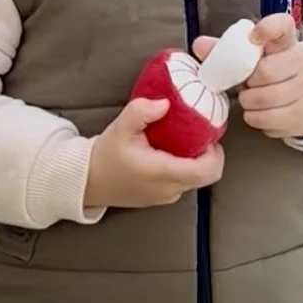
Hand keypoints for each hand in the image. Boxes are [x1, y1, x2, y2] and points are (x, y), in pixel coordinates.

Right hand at [84, 98, 224, 210]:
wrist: (88, 182)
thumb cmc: (104, 157)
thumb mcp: (120, 128)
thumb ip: (141, 111)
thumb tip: (165, 103)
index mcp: (162, 173)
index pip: (205, 171)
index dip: (215, 153)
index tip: (208, 135)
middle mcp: (169, 189)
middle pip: (206, 175)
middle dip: (208, 154)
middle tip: (199, 133)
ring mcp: (167, 197)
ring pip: (196, 179)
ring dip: (196, 160)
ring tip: (183, 140)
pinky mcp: (162, 198)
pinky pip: (184, 182)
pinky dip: (185, 167)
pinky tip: (171, 152)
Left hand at [193, 11, 302, 141]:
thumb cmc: (271, 76)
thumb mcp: (251, 60)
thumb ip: (226, 51)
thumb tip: (198, 44)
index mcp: (285, 43)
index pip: (283, 26)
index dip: (268, 28)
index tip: (254, 36)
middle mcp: (299, 62)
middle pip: (266, 71)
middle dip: (248, 81)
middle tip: (246, 83)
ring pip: (265, 98)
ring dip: (249, 101)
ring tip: (250, 98)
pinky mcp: (300, 113)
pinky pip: (266, 118)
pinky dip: (254, 117)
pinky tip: (258, 112)